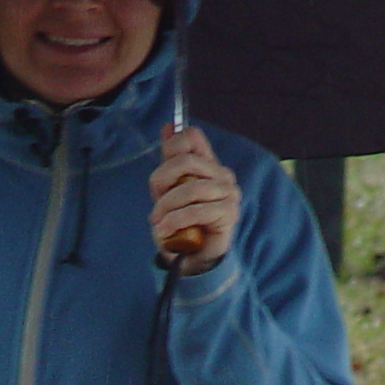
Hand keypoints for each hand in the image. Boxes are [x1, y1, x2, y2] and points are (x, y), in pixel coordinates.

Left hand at [149, 127, 239, 274]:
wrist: (195, 257)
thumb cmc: (183, 222)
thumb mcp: (169, 190)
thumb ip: (170, 161)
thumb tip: (168, 127)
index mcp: (207, 164)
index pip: (191, 137)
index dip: (170, 148)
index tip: (160, 173)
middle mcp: (222, 174)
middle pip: (185, 161)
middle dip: (162, 182)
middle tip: (155, 204)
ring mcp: (228, 192)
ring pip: (190, 188)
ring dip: (166, 207)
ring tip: (158, 222)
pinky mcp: (229, 213)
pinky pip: (196, 210)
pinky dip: (175, 221)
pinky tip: (165, 230)